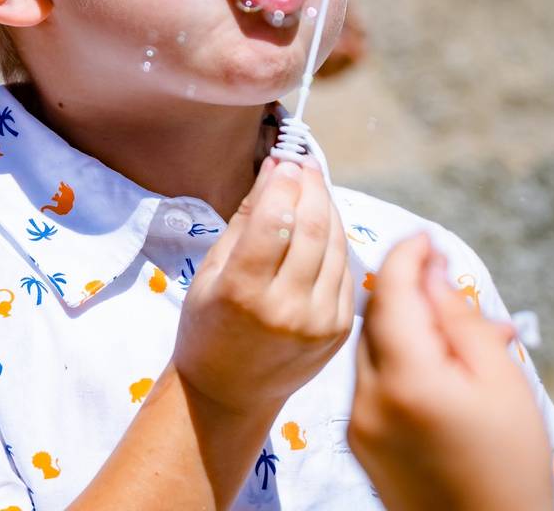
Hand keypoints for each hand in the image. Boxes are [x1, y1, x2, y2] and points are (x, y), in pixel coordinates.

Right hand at [171, 156, 354, 414]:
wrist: (229, 392)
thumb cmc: (209, 326)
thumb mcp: (210, 271)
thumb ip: (246, 219)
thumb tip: (275, 169)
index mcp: (243, 293)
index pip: (275, 221)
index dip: (283, 183)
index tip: (284, 161)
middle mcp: (286, 308)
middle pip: (313, 228)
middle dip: (311, 186)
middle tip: (303, 164)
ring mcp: (319, 322)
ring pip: (336, 244)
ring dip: (327, 207)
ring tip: (312, 188)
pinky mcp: (340, 329)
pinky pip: (344, 269)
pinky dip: (335, 239)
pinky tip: (322, 224)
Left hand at [348, 234, 553, 510]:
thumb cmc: (509, 464)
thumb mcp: (501, 382)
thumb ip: (460, 320)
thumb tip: (431, 272)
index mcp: (407, 379)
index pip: (390, 293)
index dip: (406, 256)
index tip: (425, 237)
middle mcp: (368, 397)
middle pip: (374, 318)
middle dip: (402, 288)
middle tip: (438, 274)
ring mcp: (356, 420)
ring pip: (368, 347)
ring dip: (399, 323)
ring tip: (445, 323)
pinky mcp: (357, 438)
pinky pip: (367, 380)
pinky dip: (392, 358)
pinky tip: (429, 361)